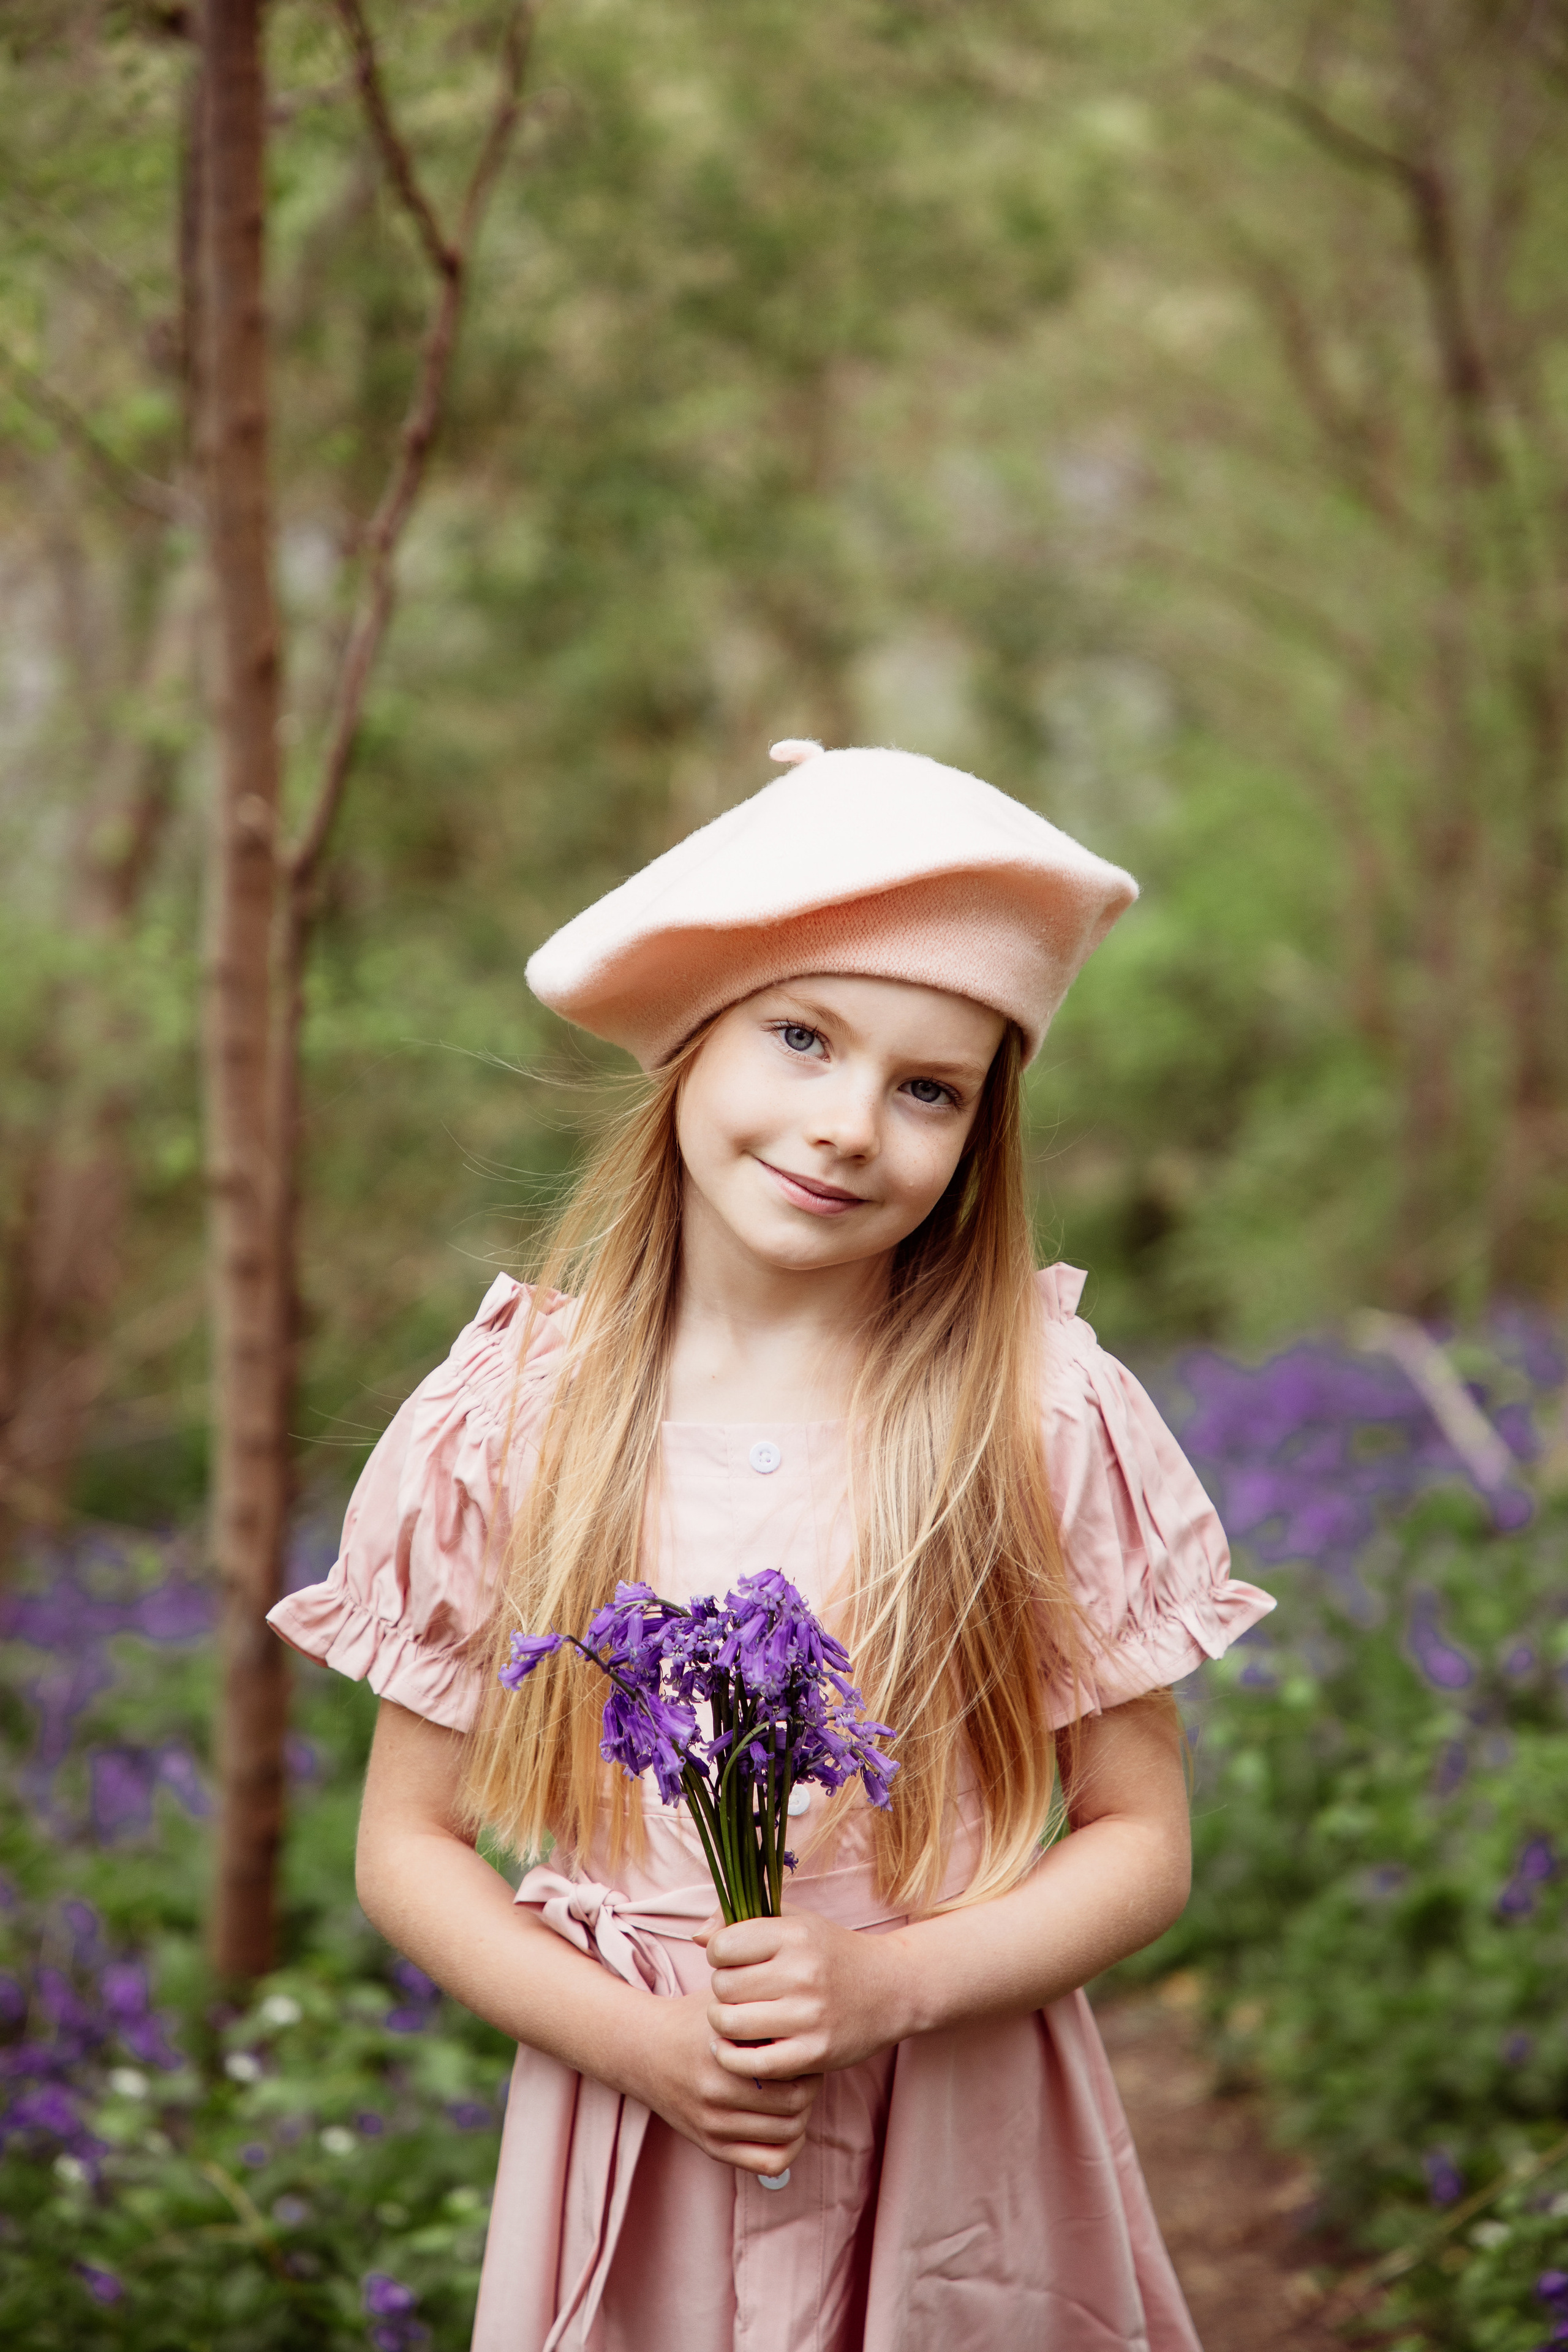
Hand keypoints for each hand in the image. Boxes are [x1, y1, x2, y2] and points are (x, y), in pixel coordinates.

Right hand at [628, 1989, 819, 2173]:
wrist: (646, 2051)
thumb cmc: (695, 2021)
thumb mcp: (725, 1999)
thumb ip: (759, 2001)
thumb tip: (805, 2009)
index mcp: (725, 2055)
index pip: (793, 2069)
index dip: (808, 2056)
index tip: (804, 2044)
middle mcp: (717, 2093)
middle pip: (796, 2103)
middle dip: (810, 2085)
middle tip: (806, 2070)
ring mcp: (714, 2124)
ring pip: (788, 2133)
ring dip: (801, 2114)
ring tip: (795, 2092)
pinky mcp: (711, 2146)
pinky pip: (768, 2163)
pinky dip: (788, 2147)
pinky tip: (785, 2123)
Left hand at [698, 1909, 911, 2082]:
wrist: (892, 1989)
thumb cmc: (833, 1953)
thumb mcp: (797, 1922)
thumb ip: (746, 1921)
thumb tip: (698, 1935)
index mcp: (795, 1935)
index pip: (722, 1946)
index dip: (718, 1954)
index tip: (732, 1961)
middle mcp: (802, 1973)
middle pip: (723, 1986)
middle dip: (722, 1990)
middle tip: (738, 1993)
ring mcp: (809, 2016)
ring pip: (730, 2023)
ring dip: (723, 2023)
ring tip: (735, 2018)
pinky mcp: (814, 2053)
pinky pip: (751, 2062)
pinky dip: (732, 2058)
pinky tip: (736, 2048)